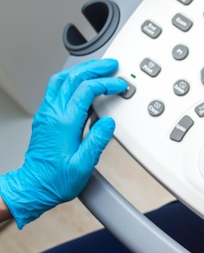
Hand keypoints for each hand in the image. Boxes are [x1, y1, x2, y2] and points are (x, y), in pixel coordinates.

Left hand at [0, 59, 126, 227]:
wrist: (34, 187)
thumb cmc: (56, 179)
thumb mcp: (83, 165)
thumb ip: (97, 141)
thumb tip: (109, 122)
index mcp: (64, 122)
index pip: (87, 90)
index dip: (106, 84)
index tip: (120, 86)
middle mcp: (53, 114)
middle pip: (73, 78)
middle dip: (95, 68)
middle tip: (111, 65)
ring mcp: (47, 114)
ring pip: (62, 80)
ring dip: (81, 71)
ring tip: (97, 68)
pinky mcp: (46, 118)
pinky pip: (56, 89)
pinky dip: (72, 80)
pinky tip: (81, 82)